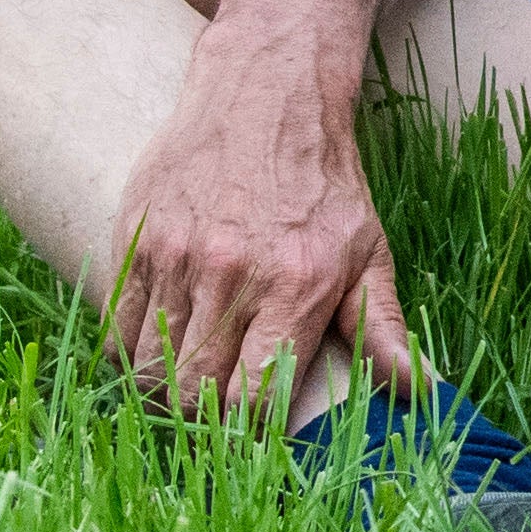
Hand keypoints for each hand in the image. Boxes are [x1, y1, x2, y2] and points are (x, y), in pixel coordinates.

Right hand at [101, 33, 423, 418]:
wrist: (266, 96)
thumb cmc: (325, 183)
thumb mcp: (368, 249)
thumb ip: (382, 326)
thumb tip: (416, 390)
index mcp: (297, 286)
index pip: (254, 400)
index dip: (250, 434)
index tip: (254, 435)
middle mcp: (233, 275)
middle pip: (193, 393)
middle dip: (203, 421)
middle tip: (214, 414)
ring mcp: (178, 258)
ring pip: (149, 368)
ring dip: (163, 391)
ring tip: (184, 384)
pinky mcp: (138, 239)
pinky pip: (114, 330)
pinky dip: (128, 355)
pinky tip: (154, 349)